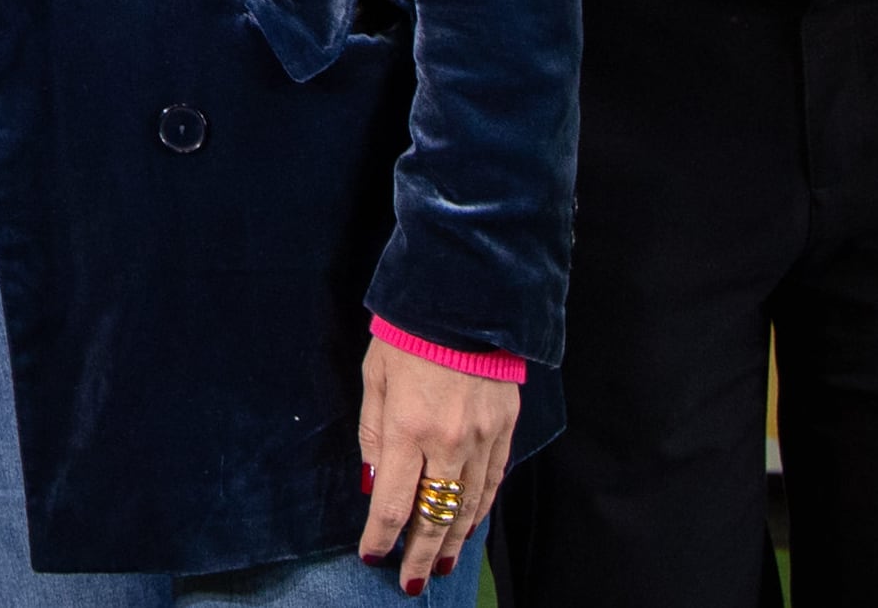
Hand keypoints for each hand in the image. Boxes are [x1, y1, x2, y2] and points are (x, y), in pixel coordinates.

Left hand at [358, 337, 517, 590]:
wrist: (465, 298)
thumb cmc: (408, 334)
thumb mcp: (375, 379)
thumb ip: (373, 435)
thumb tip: (374, 485)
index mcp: (408, 430)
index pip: (394, 503)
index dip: (381, 537)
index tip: (372, 556)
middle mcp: (448, 442)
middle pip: (434, 517)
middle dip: (419, 555)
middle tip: (411, 583)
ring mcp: (482, 439)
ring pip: (468, 507)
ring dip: (452, 541)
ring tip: (438, 566)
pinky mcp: (505, 430)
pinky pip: (493, 483)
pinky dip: (479, 511)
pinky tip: (469, 527)